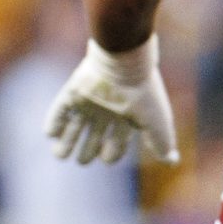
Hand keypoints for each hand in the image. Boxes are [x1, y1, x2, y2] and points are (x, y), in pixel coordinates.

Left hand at [45, 36, 180, 165]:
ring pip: (75, 125)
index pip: (117, 139)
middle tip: (82, 161)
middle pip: (94, 134)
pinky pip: (59, 109)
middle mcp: (105, 109)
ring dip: (66, 141)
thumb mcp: (157, 121)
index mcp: (126, 115)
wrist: (123, 62)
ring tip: (60, 155)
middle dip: (87, 150)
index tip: (106, 159)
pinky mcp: (72, 92)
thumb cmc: (143, 93)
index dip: (111, 152)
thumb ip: (162, 142)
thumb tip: (172, 161)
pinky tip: (50, 135)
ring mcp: (88, 100)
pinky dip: (53, 122)